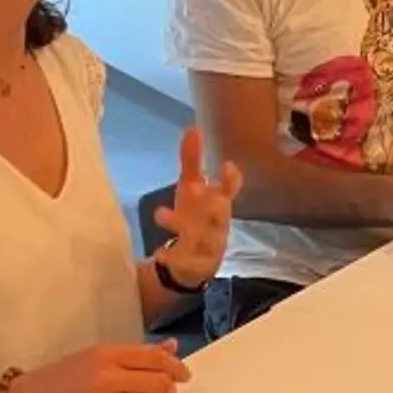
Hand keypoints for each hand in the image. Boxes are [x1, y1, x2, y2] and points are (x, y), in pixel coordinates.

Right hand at [5, 342, 189, 392]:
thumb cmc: (55, 380)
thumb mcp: (92, 357)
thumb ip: (132, 355)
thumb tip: (171, 347)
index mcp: (104, 354)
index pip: (155, 358)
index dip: (176, 367)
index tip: (183, 376)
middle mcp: (104, 377)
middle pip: (160, 384)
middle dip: (167, 392)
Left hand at [152, 126, 243, 288]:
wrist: (195, 261)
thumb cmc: (196, 216)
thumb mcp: (191, 188)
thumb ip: (191, 160)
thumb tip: (192, 127)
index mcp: (218, 203)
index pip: (230, 190)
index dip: (232, 180)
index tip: (227, 165)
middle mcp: (217, 224)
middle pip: (220, 215)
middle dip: (216, 207)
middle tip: (208, 194)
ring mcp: (207, 246)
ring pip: (202, 238)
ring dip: (185, 228)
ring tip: (161, 214)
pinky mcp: (193, 264)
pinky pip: (185, 262)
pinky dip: (173, 256)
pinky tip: (160, 252)